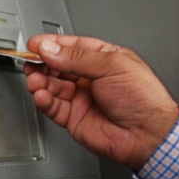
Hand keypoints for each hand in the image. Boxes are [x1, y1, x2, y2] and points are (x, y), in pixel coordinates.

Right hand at [24, 35, 178, 169]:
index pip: (71, 47)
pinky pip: (52, 107)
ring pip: (52, 86)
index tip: (35, 44)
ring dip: (40, 81)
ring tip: (35, 79)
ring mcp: (81, 98)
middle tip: (31, 62)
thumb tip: (50, 49)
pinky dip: (43, 100)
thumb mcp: (111, 66)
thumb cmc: (143, 99)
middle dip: (42, 63)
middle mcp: (90, 78)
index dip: (52, 44)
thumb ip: (76, 57)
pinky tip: (41, 94)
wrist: (147, 134)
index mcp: (104, 60)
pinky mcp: (73, 118)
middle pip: (58, 66)